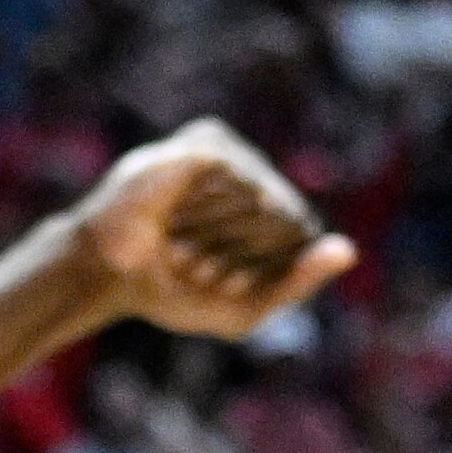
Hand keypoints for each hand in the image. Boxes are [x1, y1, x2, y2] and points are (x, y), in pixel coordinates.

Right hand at [64, 121, 357, 341]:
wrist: (102, 274)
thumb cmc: (171, 290)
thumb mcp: (242, 308)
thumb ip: (298, 285)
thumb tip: (349, 251)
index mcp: (269, 210)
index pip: (300, 238)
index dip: (258, 274)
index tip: (214, 286)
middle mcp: (253, 175)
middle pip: (286, 222)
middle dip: (239, 260)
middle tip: (192, 268)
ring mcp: (230, 155)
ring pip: (264, 203)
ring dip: (220, 241)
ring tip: (181, 250)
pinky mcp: (205, 144)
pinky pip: (239, 182)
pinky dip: (210, 217)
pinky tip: (179, 230)